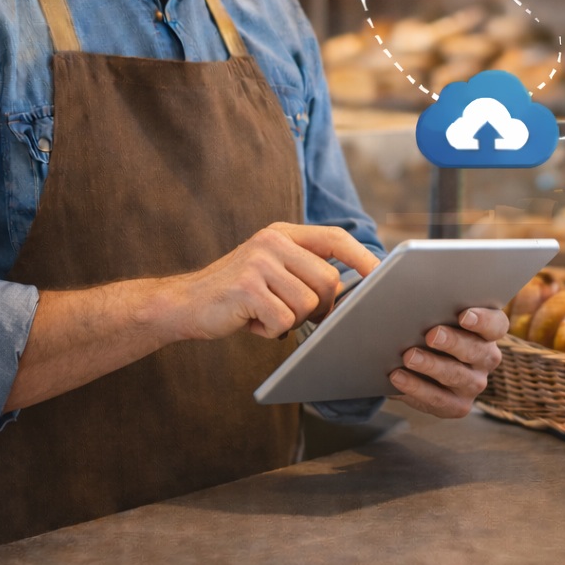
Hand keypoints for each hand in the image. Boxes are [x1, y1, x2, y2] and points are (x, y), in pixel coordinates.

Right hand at [168, 223, 381, 341]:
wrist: (183, 304)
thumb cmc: (237, 294)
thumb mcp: (272, 269)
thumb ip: (305, 269)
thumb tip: (351, 289)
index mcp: (283, 233)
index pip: (335, 238)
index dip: (362, 256)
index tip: (381, 274)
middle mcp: (272, 241)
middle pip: (328, 280)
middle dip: (319, 307)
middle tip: (291, 313)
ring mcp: (259, 262)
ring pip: (308, 304)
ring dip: (291, 320)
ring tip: (264, 313)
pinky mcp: (247, 288)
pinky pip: (284, 320)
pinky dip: (270, 330)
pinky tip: (251, 322)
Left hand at [389, 306, 508, 417]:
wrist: (416, 361)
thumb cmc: (426, 323)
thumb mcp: (431, 309)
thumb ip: (427, 294)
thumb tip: (402, 282)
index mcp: (488, 330)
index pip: (496, 324)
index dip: (483, 320)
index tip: (463, 315)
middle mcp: (487, 358)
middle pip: (477, 351)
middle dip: (453, 342)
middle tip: (431, 334)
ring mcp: (474, 383)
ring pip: (458, 376)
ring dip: (432, 366)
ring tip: (409, 356)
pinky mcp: (458, 405)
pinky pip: (439, 400)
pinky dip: (416, 389)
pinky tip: (397, 377)